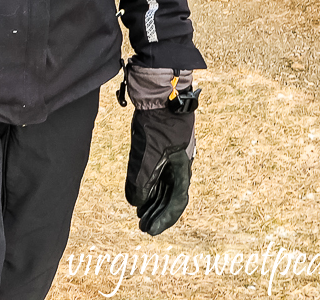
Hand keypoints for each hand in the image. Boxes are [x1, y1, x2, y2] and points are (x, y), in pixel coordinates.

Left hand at [122, 65, 198, 235]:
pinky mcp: (160, 141)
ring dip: (152, 198)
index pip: (176, 201)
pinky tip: (137, 187)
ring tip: (139, 211)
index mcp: (182, 165)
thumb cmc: (159, 120)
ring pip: (163, 182)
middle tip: (142, 225)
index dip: (164, 218)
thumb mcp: (148, 152)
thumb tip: (136, 202)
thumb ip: (142, 178)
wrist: (160, 88)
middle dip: (157, 211)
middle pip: (170, 193)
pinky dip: (148, 181)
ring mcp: (170, 151)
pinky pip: (156, 168)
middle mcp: (179, 161)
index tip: (150, 230)